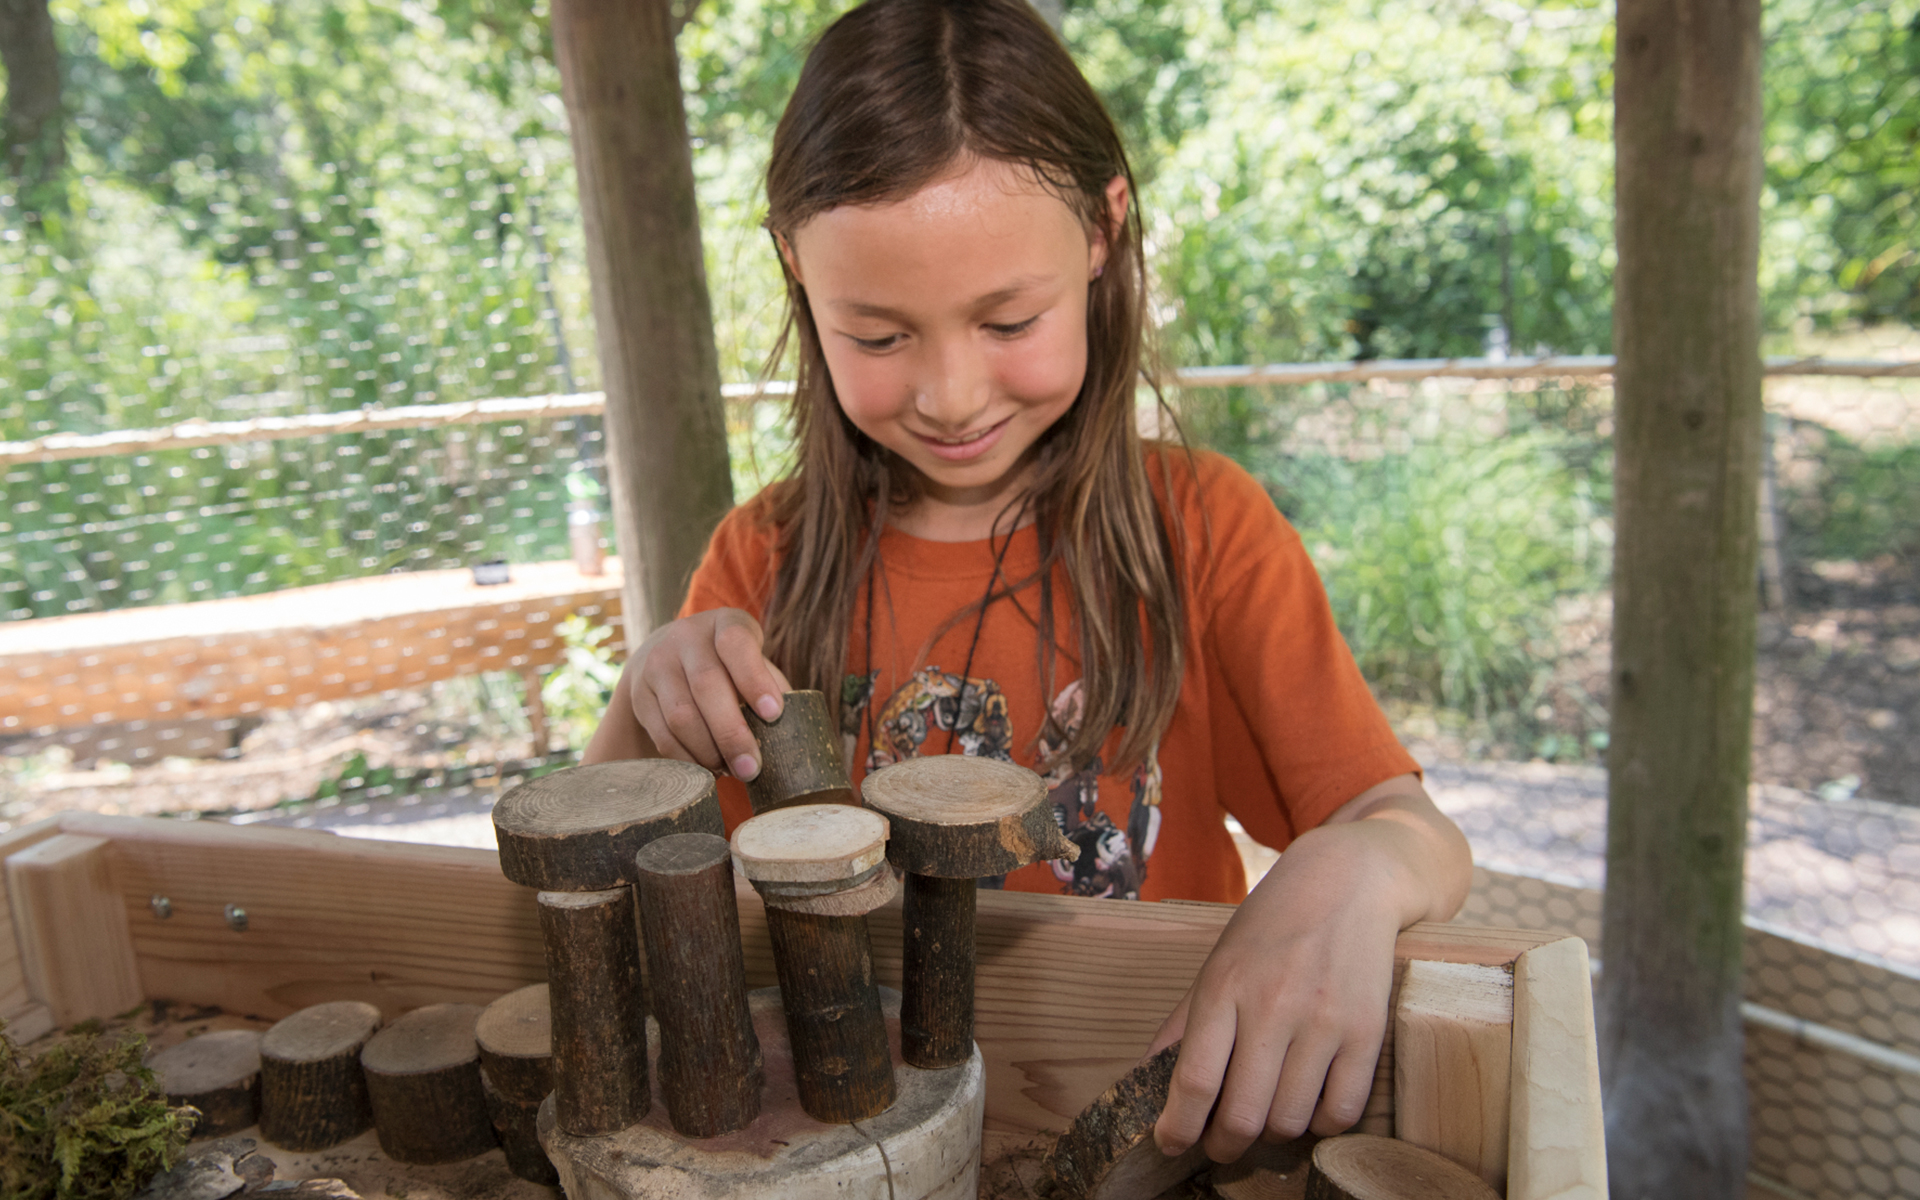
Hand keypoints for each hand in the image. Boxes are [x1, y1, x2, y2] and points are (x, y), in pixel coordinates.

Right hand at [583, 608, 791, 778]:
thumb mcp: (751, 660)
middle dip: (732, 733)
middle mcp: (685, 638)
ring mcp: (657, 665)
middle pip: (706, 685)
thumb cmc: (727, 665)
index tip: (774, 714)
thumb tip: (793, 731)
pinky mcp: (639, 695)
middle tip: (752, 767)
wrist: (666, 657)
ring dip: (709, 751)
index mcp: (723, 623)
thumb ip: (771, 686)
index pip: (736, 643)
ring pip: (681, 715)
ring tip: (732, 771)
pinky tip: (708, 770)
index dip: (755, 679)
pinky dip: (688, 759)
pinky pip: (662, 735)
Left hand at [1148, 779, 1470, 1163]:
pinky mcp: (1367, 1032)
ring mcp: (1324, 1022)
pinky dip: (1320, 1125)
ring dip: (1271, 1135)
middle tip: (1219, 1144)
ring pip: (1290, 1121)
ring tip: (1264, 1118)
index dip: (1177, 1128)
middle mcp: (1273, 1007)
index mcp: (1224, 987)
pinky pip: (1341, 1112)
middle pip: (1241, 1114)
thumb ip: (1184, 1023)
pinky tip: (1308, 1106)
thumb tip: (1147, 1077)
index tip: (1170, 1143)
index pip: (1193, 1081)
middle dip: (1223, 1146)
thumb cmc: (1273, 924)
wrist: (1348, 881)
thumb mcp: (1218, 962)